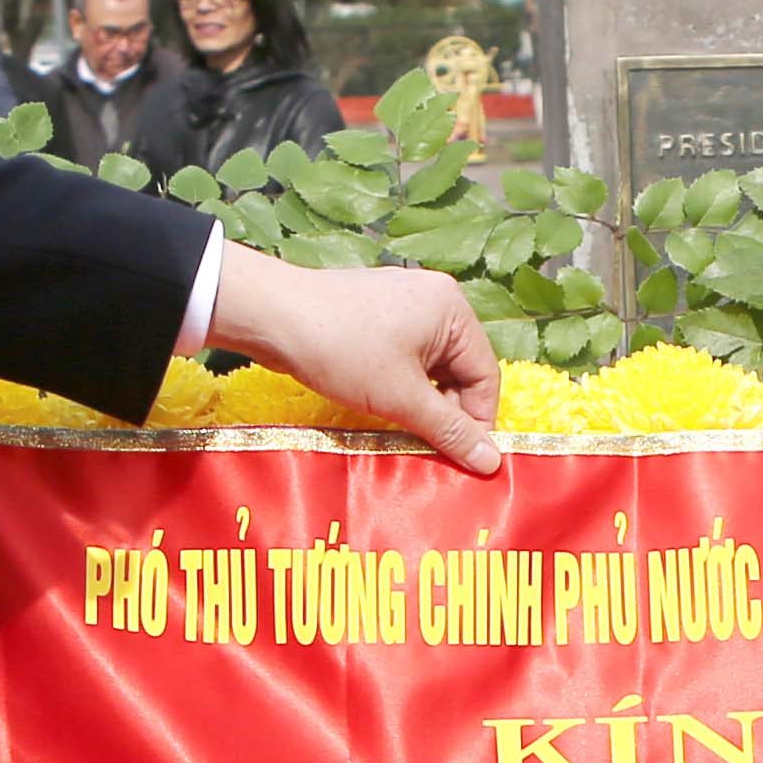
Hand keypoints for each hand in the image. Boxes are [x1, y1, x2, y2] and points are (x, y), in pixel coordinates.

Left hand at [210, 245, 504, 475]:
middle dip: (445, 412)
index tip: (462, 459)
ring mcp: (403, 302)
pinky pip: (404, 356)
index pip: (485, 376)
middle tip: (426, 447)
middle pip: (458, 370)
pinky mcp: (375, 312)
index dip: (477, 422)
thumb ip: (450, 431)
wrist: (270, 315)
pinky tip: (380, 405)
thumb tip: (492, 463)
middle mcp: (435, 298)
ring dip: (420, 401)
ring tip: (400, 429)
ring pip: (429, 367)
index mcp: (453, 310)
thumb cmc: (342, 350)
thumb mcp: (402, 398)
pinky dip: (399, 384)